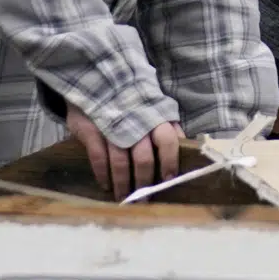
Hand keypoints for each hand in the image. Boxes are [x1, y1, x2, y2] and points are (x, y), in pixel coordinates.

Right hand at [66, 105, 181, 198]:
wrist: (97, 80)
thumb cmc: (133, 101)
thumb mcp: (154, 108)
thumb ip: (169, 126)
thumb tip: (187, 148)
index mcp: (155, 117)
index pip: (168, 141)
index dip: (170, 162)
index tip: (169, 180)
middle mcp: (135, 123)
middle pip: (143, 159)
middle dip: (144, 182)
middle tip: (143, 199)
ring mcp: (112, 127)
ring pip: (120, 163)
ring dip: (123, 184)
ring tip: (124, 198)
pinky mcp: (91, 129)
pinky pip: (98, 158)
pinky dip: (103, 175)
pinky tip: (106, 185)